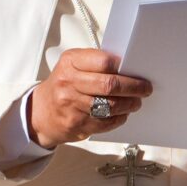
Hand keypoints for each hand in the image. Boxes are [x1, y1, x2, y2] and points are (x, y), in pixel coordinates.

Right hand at [29, 48, 151, 147]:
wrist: (41, 113)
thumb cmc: (63, 85)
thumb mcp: (72, 65)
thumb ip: (95, 63)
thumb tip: (127, 67)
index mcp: (70, 62)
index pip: (103, 61)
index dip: (123, 66)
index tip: (136, 69)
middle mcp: (68, 82)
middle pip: (109, 84)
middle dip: (133, 87)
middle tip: (145, 88)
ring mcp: (71, 105)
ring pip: (110, 106)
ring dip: (129, 104)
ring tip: (136, 101)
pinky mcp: (76, 124)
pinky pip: (106, 122)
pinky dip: (119, 118)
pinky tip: (123, 113)